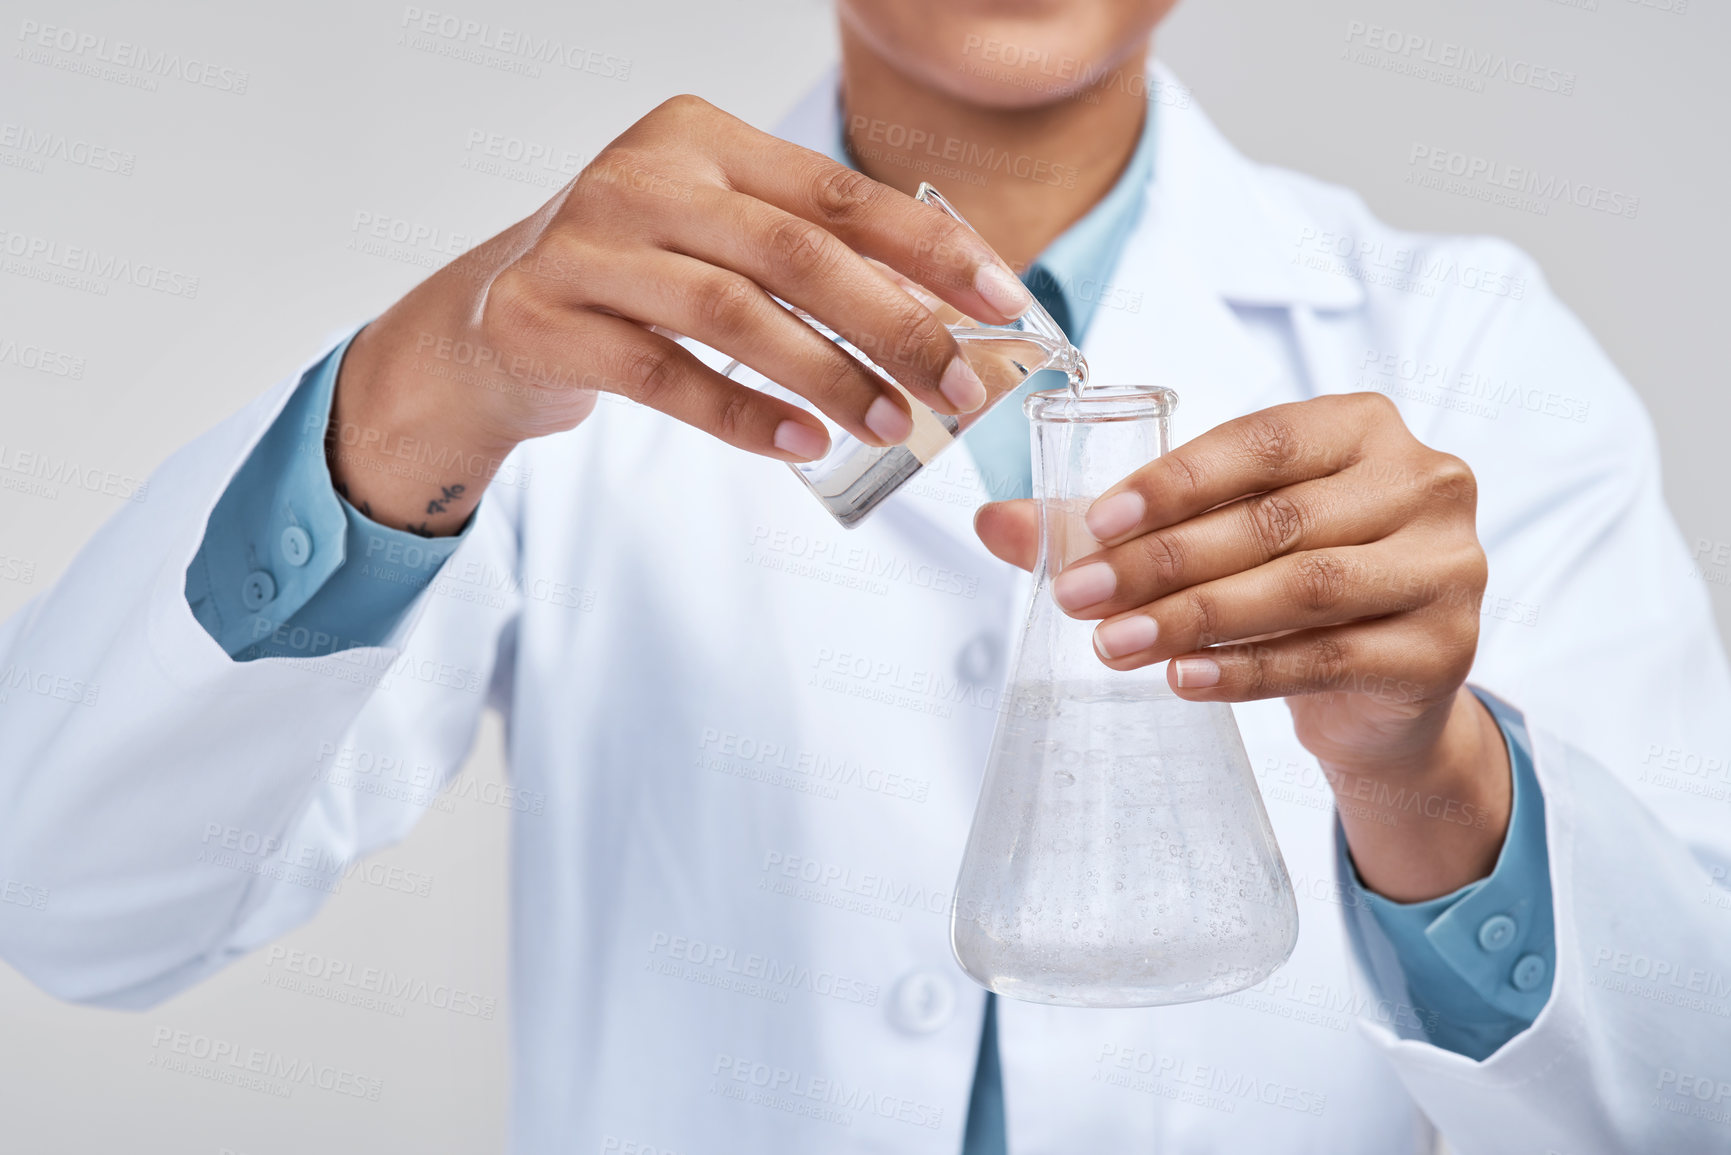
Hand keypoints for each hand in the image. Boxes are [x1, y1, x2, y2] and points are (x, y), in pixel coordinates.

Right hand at [328, 94, 1032, 534]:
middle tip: (957, 391)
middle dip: (894, 325)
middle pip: (795, 251)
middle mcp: (641, 176)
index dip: (930, 247)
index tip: (1004, 303)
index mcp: (701, 139)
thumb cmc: (629, 279)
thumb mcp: (718, 240)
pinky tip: (802, 443)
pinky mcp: (542, 319)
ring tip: (890, 425)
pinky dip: (740, 412)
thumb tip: (945, 319)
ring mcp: (584, 245)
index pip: (837, 191)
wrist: (487, 320)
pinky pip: (660, 374)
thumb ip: (811, 260)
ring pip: (732, 312)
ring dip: (827, 375)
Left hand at [974, 393, 1511, 900]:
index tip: (1096, 521)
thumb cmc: (1291, 584)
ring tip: (1113, 643)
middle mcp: (1421, 484)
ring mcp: (1445, 567)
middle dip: (1163, 561)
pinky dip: (1243, 671)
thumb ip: (1115, 523)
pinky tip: (1180, 679)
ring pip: (1300, 589)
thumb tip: (994, 523)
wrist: (1384, 691)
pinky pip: (1327, 659)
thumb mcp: (1216, 536)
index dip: (1175, 480)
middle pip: (1273, 521)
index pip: (1261, 441)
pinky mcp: (1443, 651)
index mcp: (1363, 429)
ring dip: (1193, 618)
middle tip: (1079, 595)